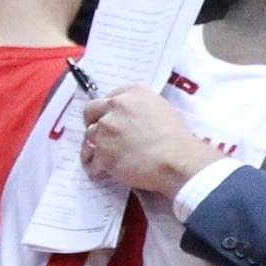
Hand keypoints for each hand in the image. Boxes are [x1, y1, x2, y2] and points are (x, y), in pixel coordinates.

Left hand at [80, 84, 224, 196]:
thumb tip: (131, 118)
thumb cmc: (176, 139)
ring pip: (89, 136)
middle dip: (93, 121)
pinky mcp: (102, 152)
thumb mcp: (162, 109)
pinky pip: (91, 161)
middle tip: (100, 133)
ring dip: (96, 146)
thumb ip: (140, 108)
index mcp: (133, 93)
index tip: (110, 117)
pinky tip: (103, 172)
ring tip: (105, 157)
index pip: (111, 96)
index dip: (109, 109)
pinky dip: (97, 168)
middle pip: (91, 110)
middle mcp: (116, 106)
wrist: (176, 161)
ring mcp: (106, 129)